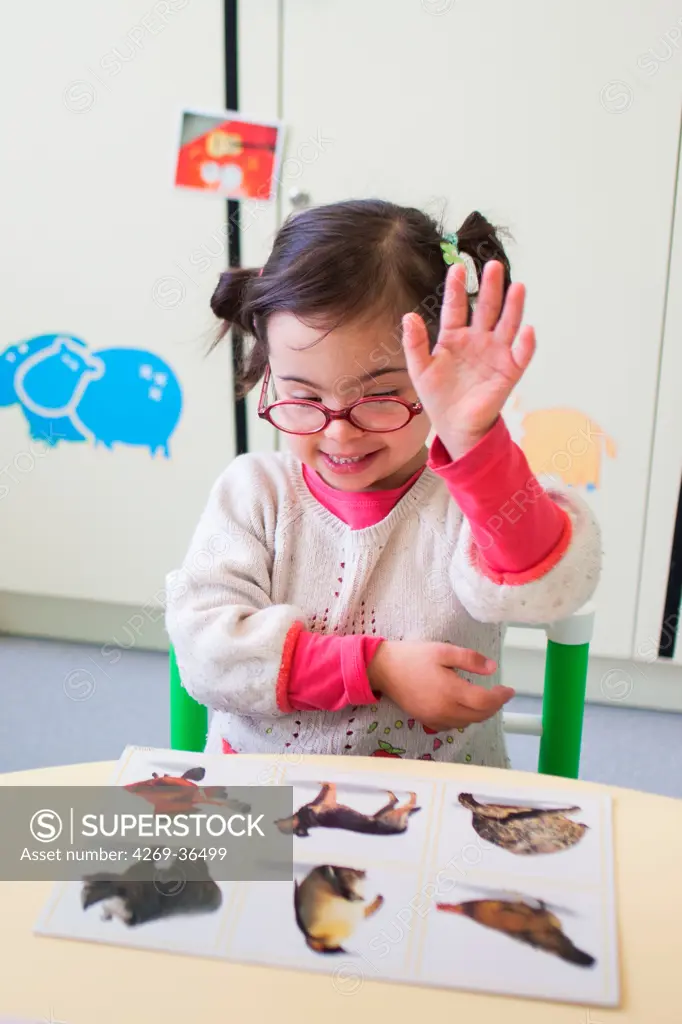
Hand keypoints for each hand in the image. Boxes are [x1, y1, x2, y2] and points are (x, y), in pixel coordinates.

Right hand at [367, 640, 514, 731]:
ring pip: (466, 723)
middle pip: (479, 716)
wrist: (382, 669)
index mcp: (451, 692)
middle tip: (500, 694)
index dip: (501, 697)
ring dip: (479, 714)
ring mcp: (435, 718)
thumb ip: (470, 660)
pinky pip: (452, 726)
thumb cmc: (413, 657)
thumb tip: (492, 668)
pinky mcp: (426, 720)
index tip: (509, 690)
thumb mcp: (443, 650)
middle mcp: (445, 710)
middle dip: (493, 706)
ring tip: (484, 700)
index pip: (485, 702)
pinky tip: (463, 707)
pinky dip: (464, 719)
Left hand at [402, 260, 535, 459]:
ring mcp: (495, 353)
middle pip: (486, 308)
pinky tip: (527, 330)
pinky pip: (520, 355)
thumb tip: (409, 316)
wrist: (454, 426)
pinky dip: (526, 343)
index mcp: (454, 336)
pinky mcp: (509, 371)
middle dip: (490, 287)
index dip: (457, 288)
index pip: (457, 307)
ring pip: (507, 324)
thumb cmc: (437, 396)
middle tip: (492, 265)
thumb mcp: (420, 369)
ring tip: (517, 286)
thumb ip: (414, 343)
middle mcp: (478, 340)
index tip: (457, 267)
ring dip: (513, 307)